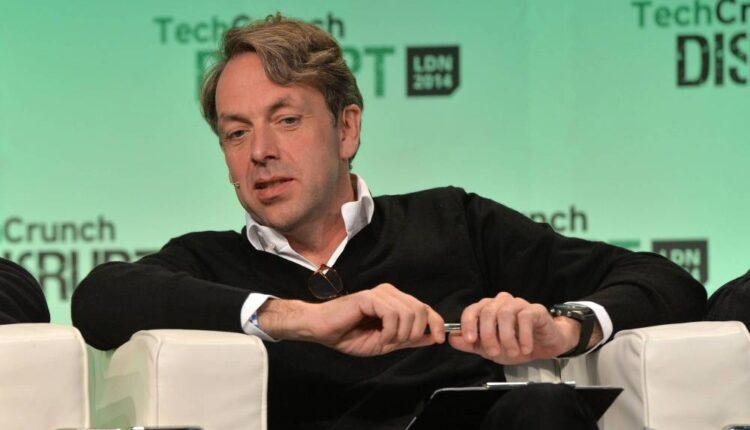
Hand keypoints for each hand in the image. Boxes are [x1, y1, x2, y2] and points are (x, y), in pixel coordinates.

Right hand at [258, 283, 445, 355]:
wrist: (322, 330)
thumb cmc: (349, 335)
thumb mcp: (385, 342)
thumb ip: (408, 339)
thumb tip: (432, 338)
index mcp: (395, 301)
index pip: (425, 308)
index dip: (436, 323)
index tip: (438, 340)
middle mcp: (390, 293)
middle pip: (421, 309)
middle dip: (416, 332)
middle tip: (398, 342)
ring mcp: (380, 293)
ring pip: (409, 312)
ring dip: (401, 333)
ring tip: (385, 339)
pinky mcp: (369, 297)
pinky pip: (392, 314)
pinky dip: (390, 331)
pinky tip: (380, 336)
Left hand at [448, 292, 601, 364]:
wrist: (544, 347)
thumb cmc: (516, 345)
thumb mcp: (490, 349)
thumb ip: (471, 344)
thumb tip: (452, 338)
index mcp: (487, 309)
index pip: (472, 310)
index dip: (468, 324)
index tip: (470, 340)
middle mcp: (501, 303)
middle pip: (487, 312)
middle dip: (488, 335)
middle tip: (494, 352)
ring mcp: (517, 304)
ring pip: (504, 314)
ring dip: (506, 337)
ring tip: (513, 352)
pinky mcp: (534, 309)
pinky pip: (525, 317)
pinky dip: (523, 336)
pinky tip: (525, 348)